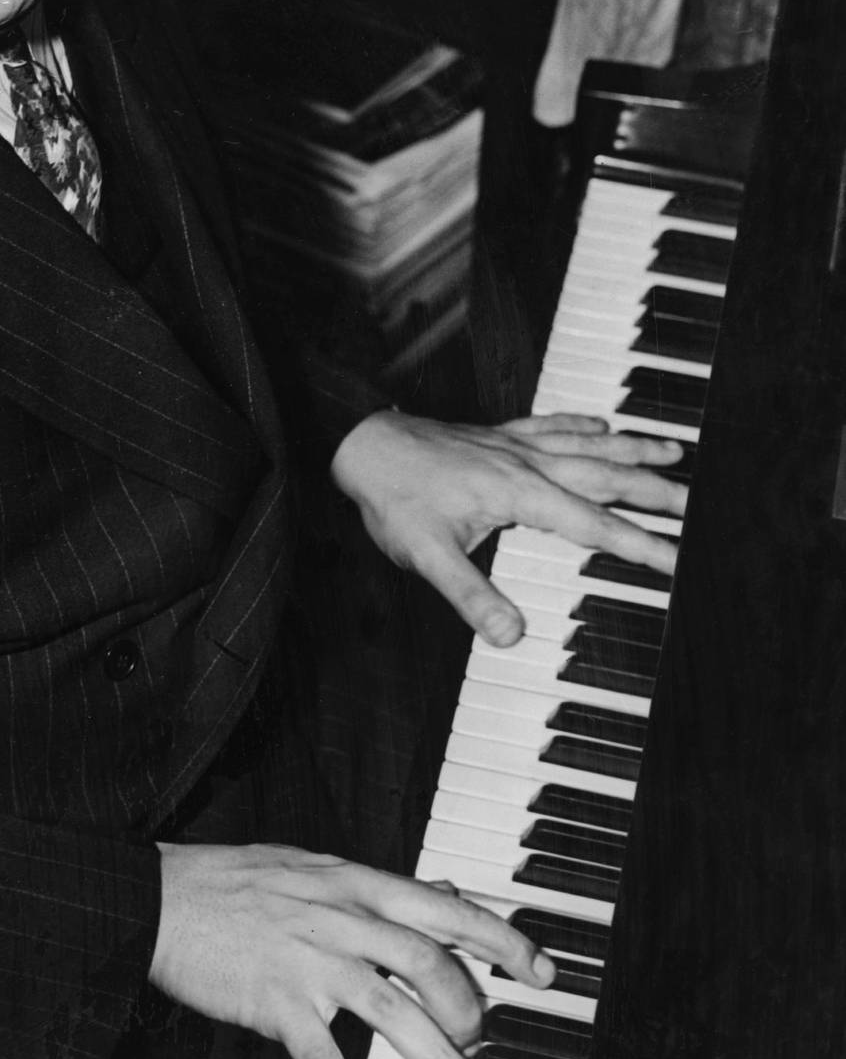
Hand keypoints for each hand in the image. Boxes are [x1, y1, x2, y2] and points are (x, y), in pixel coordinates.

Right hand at [149, 842, 553, 1058]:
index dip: (500, 939)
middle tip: (486, 1043)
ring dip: (436, 1057)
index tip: (541, 970)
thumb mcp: (313, 866)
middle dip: (471, 1007)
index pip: (445, 907)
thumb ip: (379, 885)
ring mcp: (308, 958)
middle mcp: (340, 916)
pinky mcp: (275, 1001)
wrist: (158, 897)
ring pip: (391, 1009)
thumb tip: (445, 889)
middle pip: (427, 960)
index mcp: (354, 881)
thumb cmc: (232, 882)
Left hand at [331, 409, 685, 646]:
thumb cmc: (393, 497)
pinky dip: (582, 423)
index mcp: (518, 493)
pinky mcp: (496, 434)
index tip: (679, 559)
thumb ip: (471, 596)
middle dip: (654, 490)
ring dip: (632, 448)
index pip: (593, 524)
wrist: (361, 444)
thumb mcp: (427, 556)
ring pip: (587, 444)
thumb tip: (510, 635)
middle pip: (605, 476)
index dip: (639, 544)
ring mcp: (512, 444)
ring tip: (673, 449)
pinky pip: (551, 423)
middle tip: (697, 504)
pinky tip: (601, 422)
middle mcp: (525, 463)